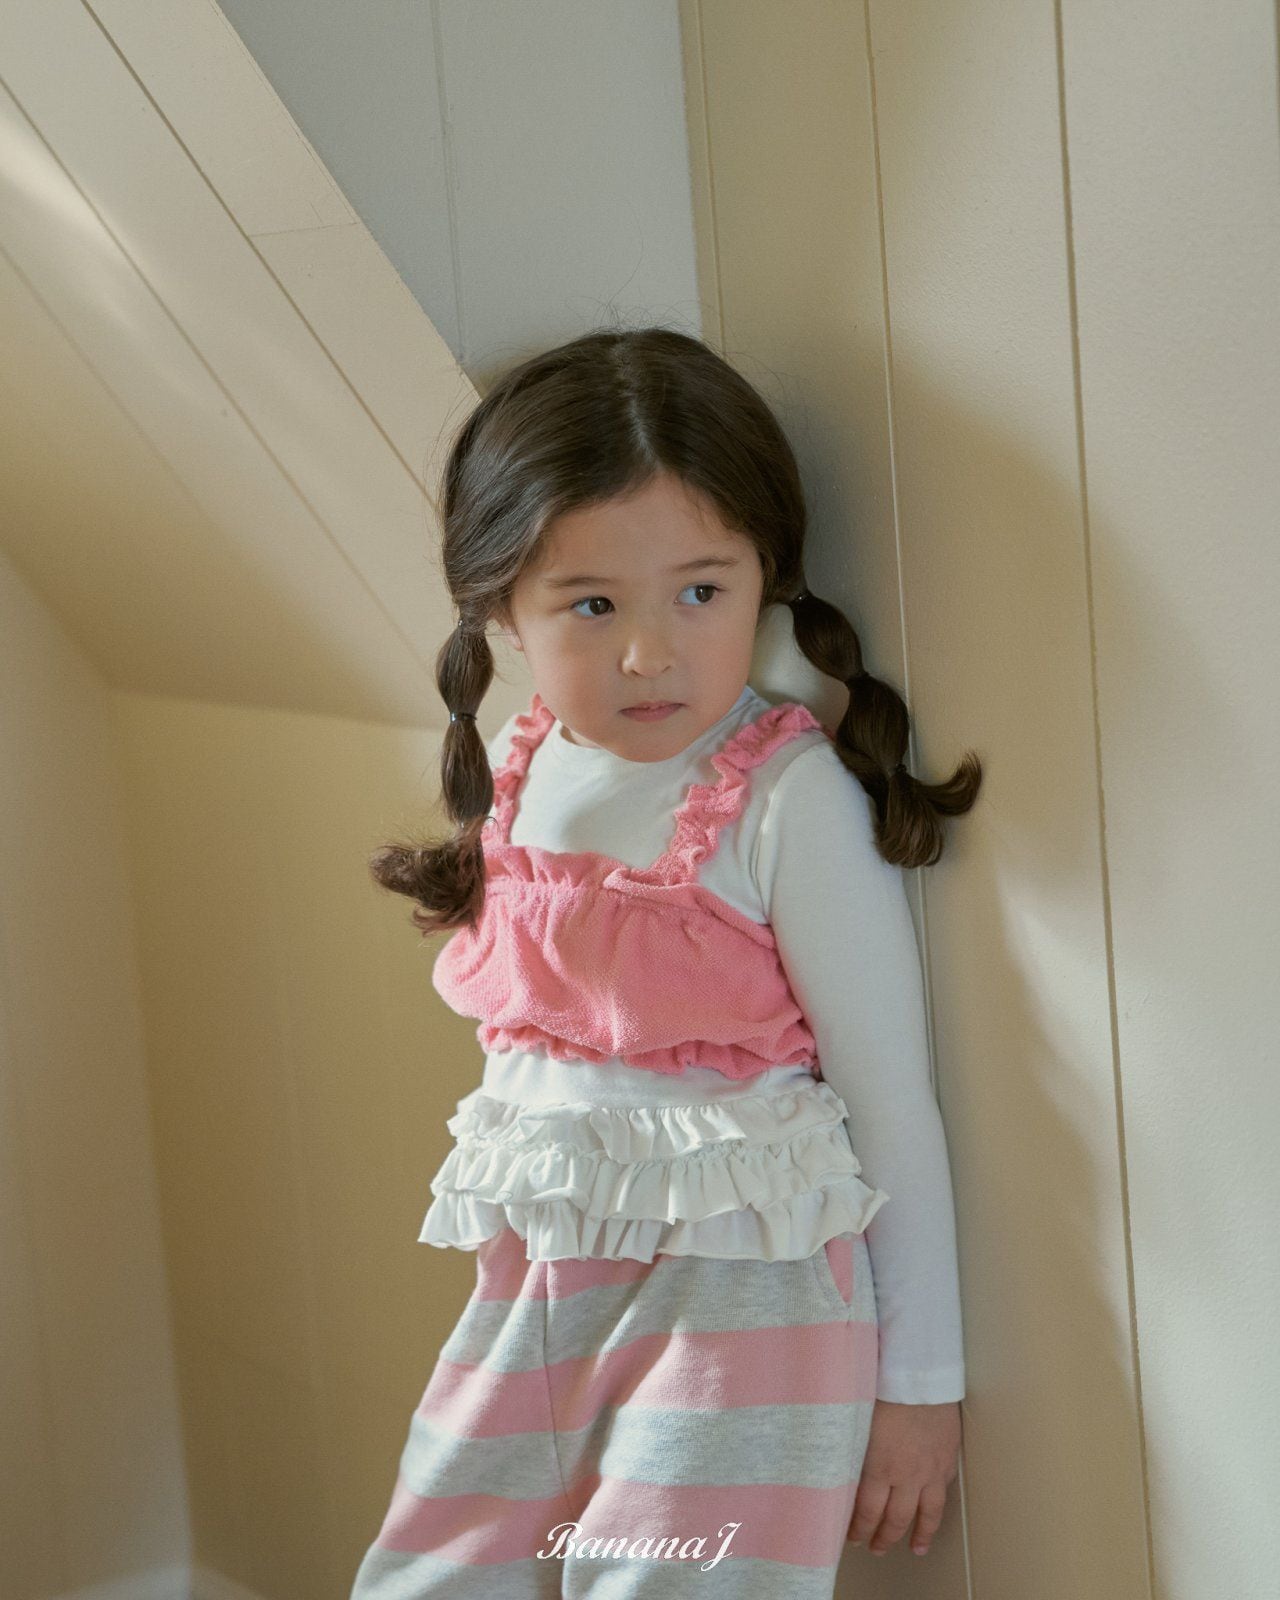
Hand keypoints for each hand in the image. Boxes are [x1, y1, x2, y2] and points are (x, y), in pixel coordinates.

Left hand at [848, 1399, 960, 1556]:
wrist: (920, 1375)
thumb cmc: (883, 1390)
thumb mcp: (858, 1422)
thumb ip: (853, 1452)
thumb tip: (840, 1471)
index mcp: (879, 1467)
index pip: (866, 1511)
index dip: (858, 1529)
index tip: (852, 1538)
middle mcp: (906, 1476)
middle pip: (895, 1519)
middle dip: (884, 1538)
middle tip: (876, 1548)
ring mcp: (930, 1470)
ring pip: (926, 1514)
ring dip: (919, 1535)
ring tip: (914, 1549)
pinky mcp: (947, 1460)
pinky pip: (943, 1492)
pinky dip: (937, 1509)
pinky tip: (933, 1515)